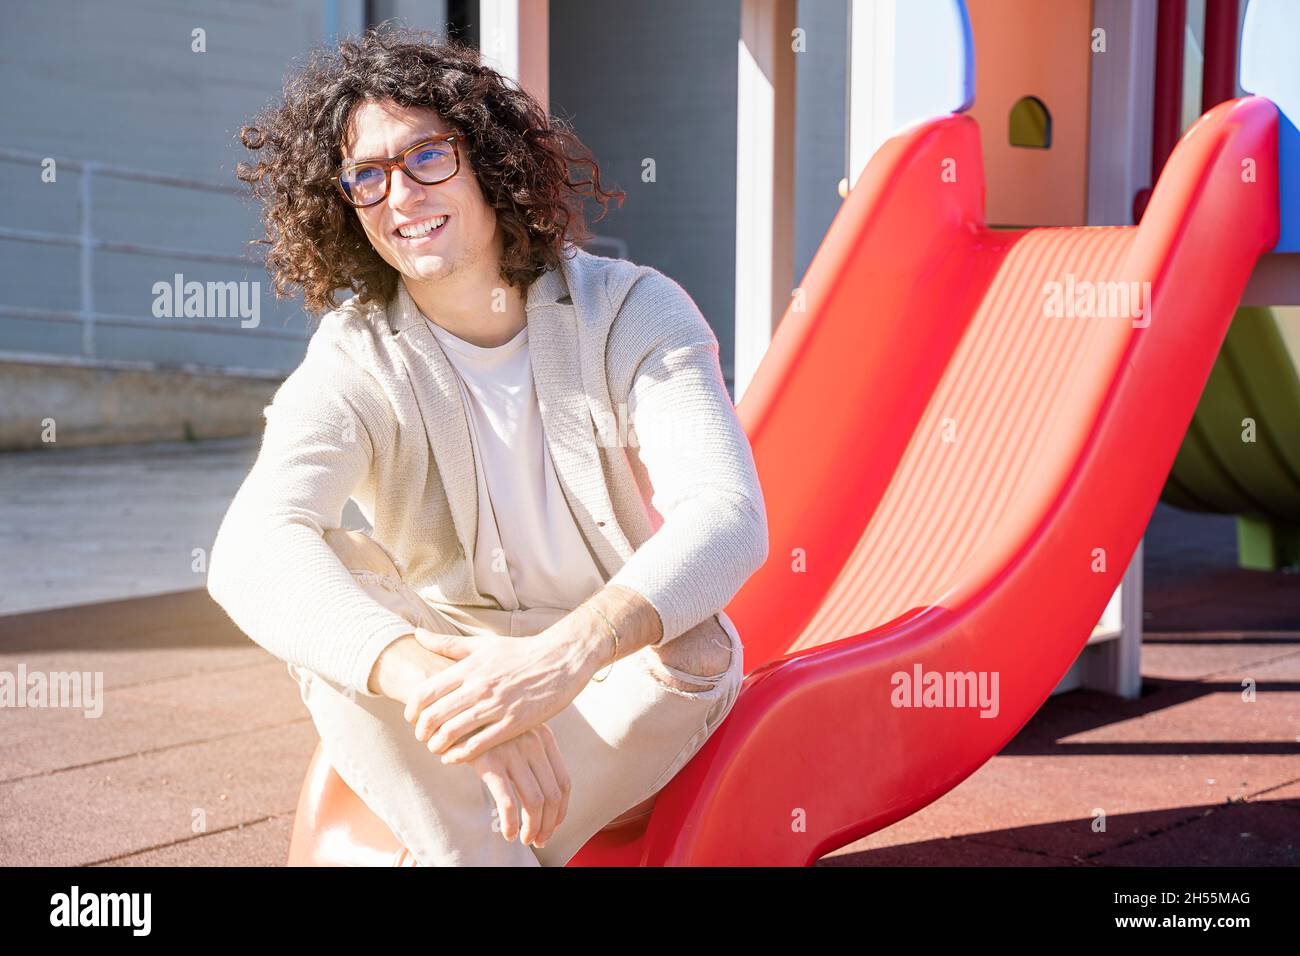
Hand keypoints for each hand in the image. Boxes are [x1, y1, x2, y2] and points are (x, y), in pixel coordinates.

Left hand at [403, 622, 603, 763]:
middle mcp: (479, 686)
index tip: (412, 717)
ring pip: (452, 733)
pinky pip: (477, 746)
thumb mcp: (483, 644)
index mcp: (469, 667)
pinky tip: (455, 757)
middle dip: (421, 732)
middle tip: (422, 737)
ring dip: (437, 746)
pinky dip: (459, 756)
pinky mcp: (514, 723)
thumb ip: (448, 643)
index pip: (425, 692)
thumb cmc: (521, 651)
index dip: (411, 710)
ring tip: (437, 748)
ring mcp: (496, 706)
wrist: (561, 659)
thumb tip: (418, 633)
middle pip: (433, 716)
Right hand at [470, 722, 569, 847]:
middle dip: (548, 824)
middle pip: (552, 795)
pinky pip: (508, 802)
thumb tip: (544, 798)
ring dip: (533, 828)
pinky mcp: (489, 762)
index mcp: (544, 737)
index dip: (561, 810)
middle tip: (540, 839)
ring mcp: (512, 752)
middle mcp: (533, 743)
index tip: (553, 825)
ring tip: (526, 839)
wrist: (456, 708)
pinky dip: (512, 823)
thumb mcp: (518, 730)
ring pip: (535, 802)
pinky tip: (508, 833)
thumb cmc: (487, 725)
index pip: (564, 782)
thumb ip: (533, 752)